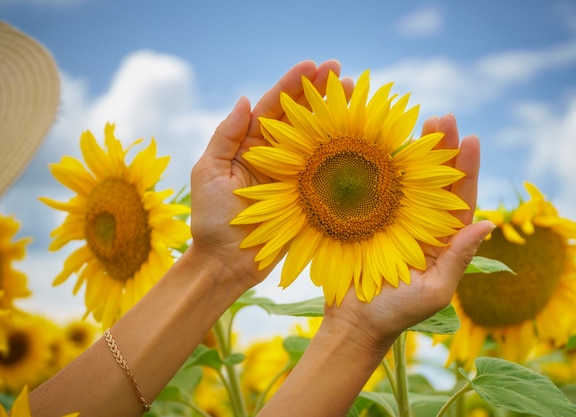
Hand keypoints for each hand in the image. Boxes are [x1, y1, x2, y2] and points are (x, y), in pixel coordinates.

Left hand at [187, 60, 352, 288]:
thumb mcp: (209, 173)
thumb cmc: (211, 219)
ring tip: (357, 97)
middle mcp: (274, 155)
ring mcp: (293, 176)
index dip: (293, 85)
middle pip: (300, 117)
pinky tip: (359, 138)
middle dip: (320, 93)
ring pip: (317, 140)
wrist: (225, 264)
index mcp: (249, 144)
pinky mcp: (307, 198)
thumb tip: (243, 100)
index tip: (313, 65)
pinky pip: (327, 173)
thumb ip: (225, 137)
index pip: (273, 107)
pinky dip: (343, 155)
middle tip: (343, 74)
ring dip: (336, 117)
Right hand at [322, 114, 494, 351]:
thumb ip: (460, 259)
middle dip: (443, 149)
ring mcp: (395, 220)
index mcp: (444, 241)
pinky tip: (385, 143)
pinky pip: (378, 188)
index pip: (462, 200)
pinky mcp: (369, 218)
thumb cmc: (397, 313)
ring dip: (417, 150)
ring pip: (411, 178)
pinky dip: (383, 165)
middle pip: (439, 181)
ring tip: (424, 121)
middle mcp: (424, 225)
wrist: (354, 323)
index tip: (470, 139)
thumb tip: (489, 223)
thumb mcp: (435, 291)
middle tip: (444, 118)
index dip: (467, 170)